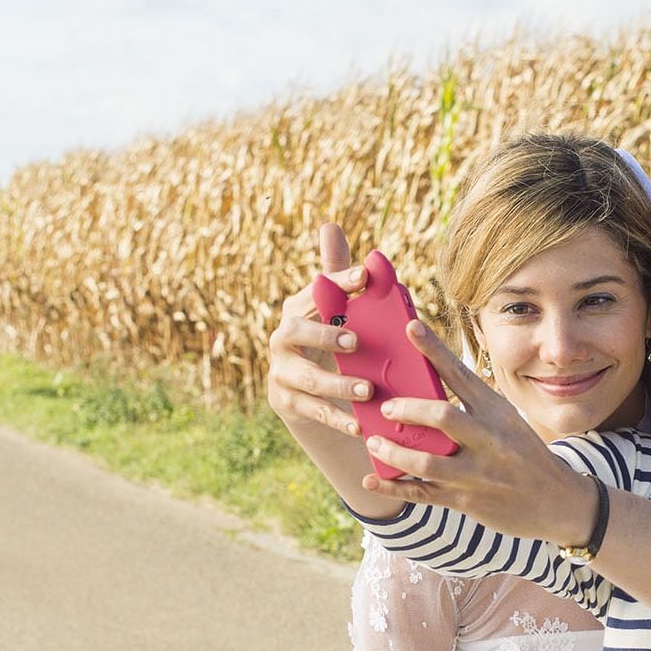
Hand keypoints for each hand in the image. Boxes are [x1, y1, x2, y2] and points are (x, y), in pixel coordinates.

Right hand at [267, 223, 374, 435]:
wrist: (301, 389)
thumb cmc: (325, 338)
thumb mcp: (330, 309)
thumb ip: (335, 274)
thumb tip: (329, 225)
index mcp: (297, 311)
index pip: (314, 292)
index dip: (337, 283)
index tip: (364, 277)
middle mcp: (283, 339)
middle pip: (294, 331)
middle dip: (324, 335)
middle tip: (356, 341)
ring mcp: (282, 372)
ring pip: (307, 378)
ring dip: (338, 384)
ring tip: (368, 390)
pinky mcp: (287, 401)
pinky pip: (312, 411)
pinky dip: (336, 419)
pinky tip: (359, 425)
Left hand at [359, 320, 598, 547]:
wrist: (558, 500)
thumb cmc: (523, 454)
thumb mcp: (508, 421)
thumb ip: (473, 407)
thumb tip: (425, 388)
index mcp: (496, 411)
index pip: (460, 374)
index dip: (433, 350)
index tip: (410, 328)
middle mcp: (489, 439)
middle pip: (442, 416)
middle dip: (408, 409)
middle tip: (385, 406)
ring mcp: (477, 473)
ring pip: (426, 461)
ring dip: (394, 451)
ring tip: (374, 441)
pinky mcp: (467, 501)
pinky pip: (423, 493)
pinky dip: (393, 487)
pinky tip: (371, 480)